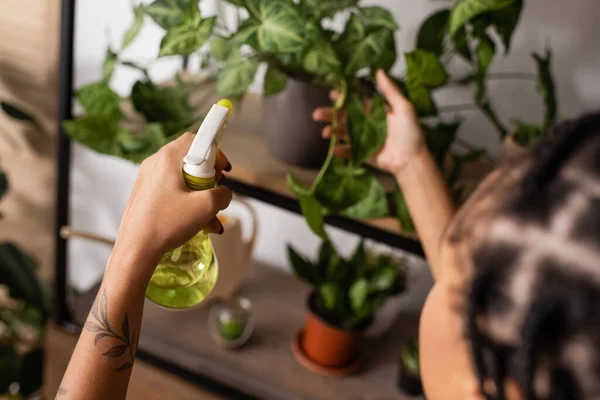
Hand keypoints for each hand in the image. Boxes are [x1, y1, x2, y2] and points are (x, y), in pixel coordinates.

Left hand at [113, 132, 232, 265]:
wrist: (136, 249)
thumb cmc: (167, 223)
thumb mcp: (205, 206)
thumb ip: (223, 194)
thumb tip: (224, 193)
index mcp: (167, 158)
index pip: (195, 140)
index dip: (214, 152)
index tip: (222, 170)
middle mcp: (155, 164)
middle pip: (189, 160)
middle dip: (209, 177)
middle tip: (216, 191)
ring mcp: (147, 179)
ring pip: (182, 179)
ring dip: (200, 196)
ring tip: (211, 218)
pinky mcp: (145, 195)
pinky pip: (172, 191)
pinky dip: (187, 203)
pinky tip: (197, 224)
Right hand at [313, 70, 424, 174]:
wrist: (412, 159)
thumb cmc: (411, 132)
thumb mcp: (403, 108)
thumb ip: (390, 91)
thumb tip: (379, 71)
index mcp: (373, 111)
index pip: (354, 102)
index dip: (342, 97)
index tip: (332, 93)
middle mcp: (364, 123)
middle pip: (343, 117)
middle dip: (330, 115)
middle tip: (317, 114)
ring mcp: (361, 139)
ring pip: (342, 133)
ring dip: (332, 132)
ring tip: (325, 132)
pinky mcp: (361, 153)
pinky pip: (348, 151)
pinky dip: (340, 151)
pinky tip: (333, 149)